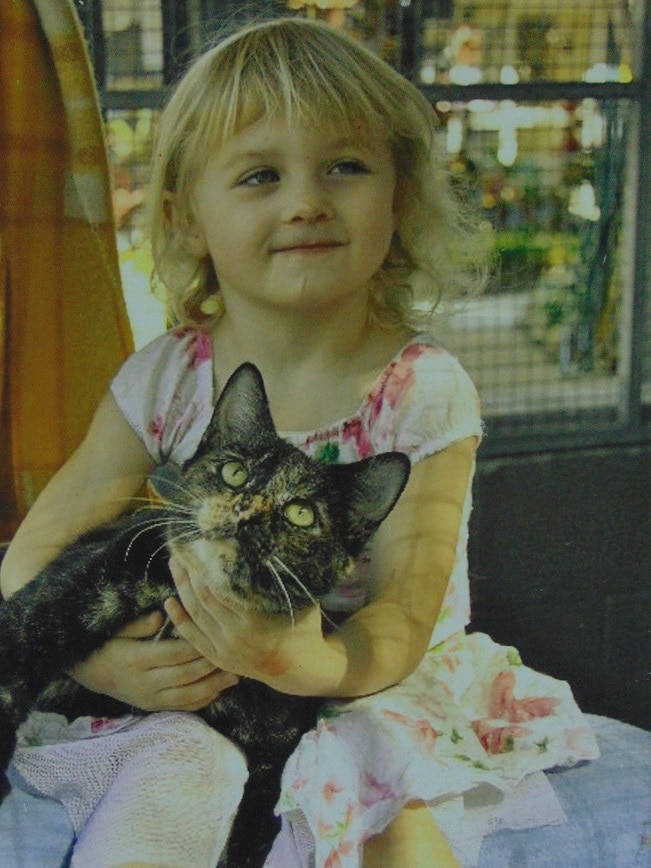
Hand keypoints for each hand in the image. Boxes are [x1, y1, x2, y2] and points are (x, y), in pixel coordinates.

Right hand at [70, 610, 238, 711]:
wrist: (92, 673)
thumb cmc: (109, 644)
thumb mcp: (119, 630)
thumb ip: (140, 624)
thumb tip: (160, 616)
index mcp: (136, 660)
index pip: (173, 654)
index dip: (196, 646)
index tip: (215, 636)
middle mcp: (144, 683)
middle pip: (184, 675)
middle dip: (211, 666)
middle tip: (233, 656)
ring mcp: (149, 699)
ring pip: (186, 696)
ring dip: (213, 687)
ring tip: (234, 676)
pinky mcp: (153, 708)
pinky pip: (181, 707)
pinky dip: (201, 701)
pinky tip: (218, 691)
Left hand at [165, 558, 327, 689]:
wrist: (300, 670)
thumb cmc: (304, 628)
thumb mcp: (300, 600)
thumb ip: (287, 577)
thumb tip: (276, 545)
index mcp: (253, 619)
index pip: (219, 586)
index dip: (206, 565)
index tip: (199, 544)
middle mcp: (234, 635)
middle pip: (201, 597)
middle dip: (189, 571)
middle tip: (181, 548)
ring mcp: (224, 648)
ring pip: (194, 613)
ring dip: (181, 588)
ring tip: (174, 564)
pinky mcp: (218, 658)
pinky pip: (192, 636)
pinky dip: (179, 618)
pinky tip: (169, 601)